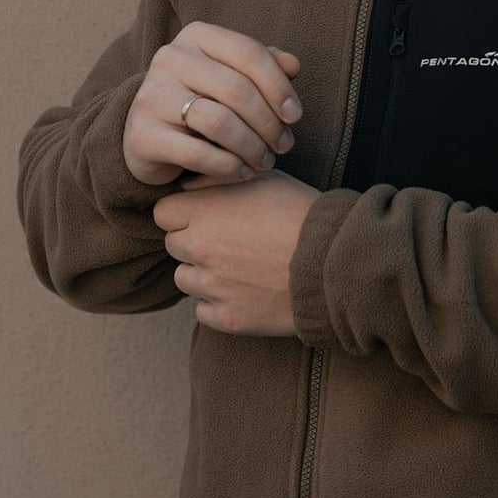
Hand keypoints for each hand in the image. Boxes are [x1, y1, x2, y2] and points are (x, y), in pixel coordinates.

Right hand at [123, 21, 302, 187]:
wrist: (146, 134)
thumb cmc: (202, 100)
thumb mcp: (232, 76)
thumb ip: (264, 66)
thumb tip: (294, 66)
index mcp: (196, 36)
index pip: (248, 52)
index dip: (278, 85)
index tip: (295, 115)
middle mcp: (169, 58)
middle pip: (237, 89)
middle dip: (269, 123)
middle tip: (284, 145)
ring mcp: (152, 95)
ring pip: (219, 122)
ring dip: (252, 147)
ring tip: (266, 161)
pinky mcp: (142, 134)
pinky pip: (198, 154)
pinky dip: (228, 167)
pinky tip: (243, 173)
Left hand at [153, 167, 322, 336]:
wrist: (334, 262)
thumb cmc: (302, 214)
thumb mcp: (264, 179)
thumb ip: (220, 180)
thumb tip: (192, 186)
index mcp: (205, 210)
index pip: (163, 212)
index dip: (182, 212)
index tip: (204, 215)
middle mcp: (200, 248)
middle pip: (173, 245)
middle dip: (194, 242)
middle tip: (228, 241)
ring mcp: (211, 286)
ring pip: (185, 279)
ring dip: (204, 274)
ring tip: (240, 267)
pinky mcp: (226, 317)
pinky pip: (203, 310)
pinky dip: (219, 303)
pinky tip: (247, 291)